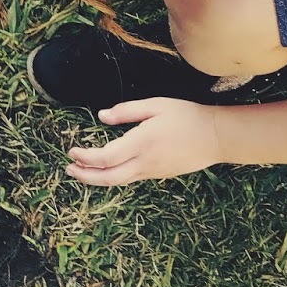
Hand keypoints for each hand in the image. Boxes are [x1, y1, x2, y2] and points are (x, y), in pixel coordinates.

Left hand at [65, 98, 223, 185]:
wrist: (217, 137)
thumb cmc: (187, 116)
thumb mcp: (156, 106)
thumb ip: (126, 111)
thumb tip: (101, 116)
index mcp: (141, 143)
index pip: (105, 158)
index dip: (85, 158)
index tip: (72, 151)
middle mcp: (145, 162)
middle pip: (108, 178)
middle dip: (85, 176)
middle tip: (69, 170)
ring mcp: (152, 171)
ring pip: (118, 181)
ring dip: (97, 178)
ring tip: (81, 171)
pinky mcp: (159, 174)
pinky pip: (130, 178)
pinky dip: (113, 176)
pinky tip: (106, 169)